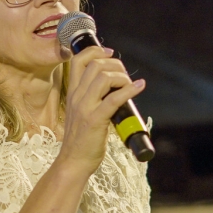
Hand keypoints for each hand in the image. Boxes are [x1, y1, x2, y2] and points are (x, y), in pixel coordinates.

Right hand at [58, 46, 144, 174]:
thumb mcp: (81, 113)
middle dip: (115, 64)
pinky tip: (139, 86)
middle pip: (94, 65)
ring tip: (130, 85)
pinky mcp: (95, 120)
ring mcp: (85, 108)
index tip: (109, 53)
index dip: (95, 51)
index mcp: (73, 93)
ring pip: (104, 77)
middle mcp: (77, 97)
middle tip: (125, 75)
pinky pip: (114, 99)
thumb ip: (92, 99)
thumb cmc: (81, 140)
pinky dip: (130, 90)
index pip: (78, 60)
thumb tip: (114, 88)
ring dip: (122, 77)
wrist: (73, 162)